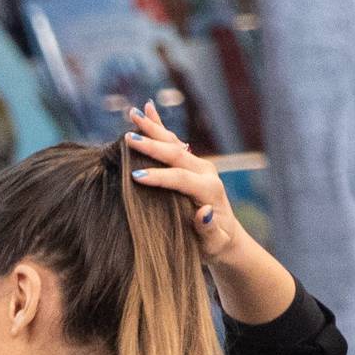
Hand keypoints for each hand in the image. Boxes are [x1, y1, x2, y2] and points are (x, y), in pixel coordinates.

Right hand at [124, 102, 241, 253]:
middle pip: (176, 154)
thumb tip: (204, 211)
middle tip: (128, 138)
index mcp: (209, 190)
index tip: (135, 176)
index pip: (181, 179)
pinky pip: (173, 142)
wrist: (227, 236)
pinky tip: (147, 110)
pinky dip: (160, 126)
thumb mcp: (213, 243)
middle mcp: (206, 172)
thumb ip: (208, 228)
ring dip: (153, 128)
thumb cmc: (215, 244)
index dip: (159, 177)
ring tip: (134, 113)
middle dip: (152, 146)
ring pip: (173, 143)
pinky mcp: (192, 163)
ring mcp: (199, 165)